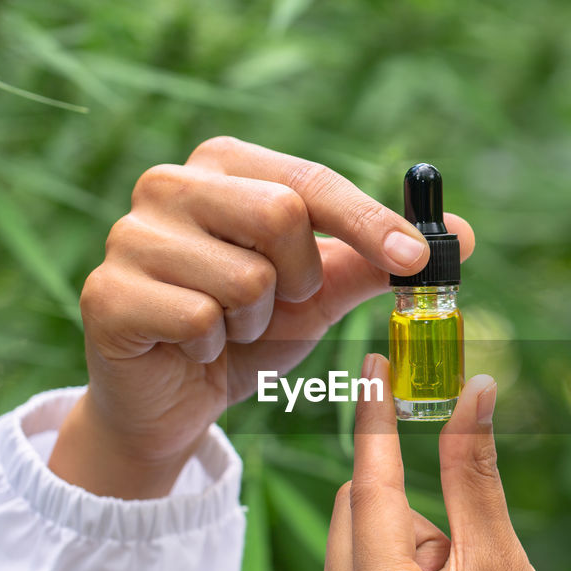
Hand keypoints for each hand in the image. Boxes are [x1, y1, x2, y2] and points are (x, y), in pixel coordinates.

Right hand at [48, 138, 474, 497]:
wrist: (174, 403)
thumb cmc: (248, 334)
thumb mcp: (319, 295)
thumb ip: (376, 262)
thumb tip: (464, 233)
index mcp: (223, 167)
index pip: (310, 180)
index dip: (371, 221)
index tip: (421, 260)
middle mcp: (168, 183)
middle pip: (280, 214)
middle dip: (300, 280)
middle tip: (278, 304)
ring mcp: (129, 235)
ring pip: (245, 278)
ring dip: (255, 323)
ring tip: (227, 329)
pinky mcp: (106, 293)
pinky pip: (201, 319)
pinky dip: (216, 350)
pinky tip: (193, 350)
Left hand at [302, 354, 570, 570]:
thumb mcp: (503, 561)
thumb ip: (473, 471)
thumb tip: (472, 390)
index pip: (368, 488)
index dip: (375, 420)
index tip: (372, 364)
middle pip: (354, 510)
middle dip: (409, 514)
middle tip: (459, 560)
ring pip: (350, 540)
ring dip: (398, 545)